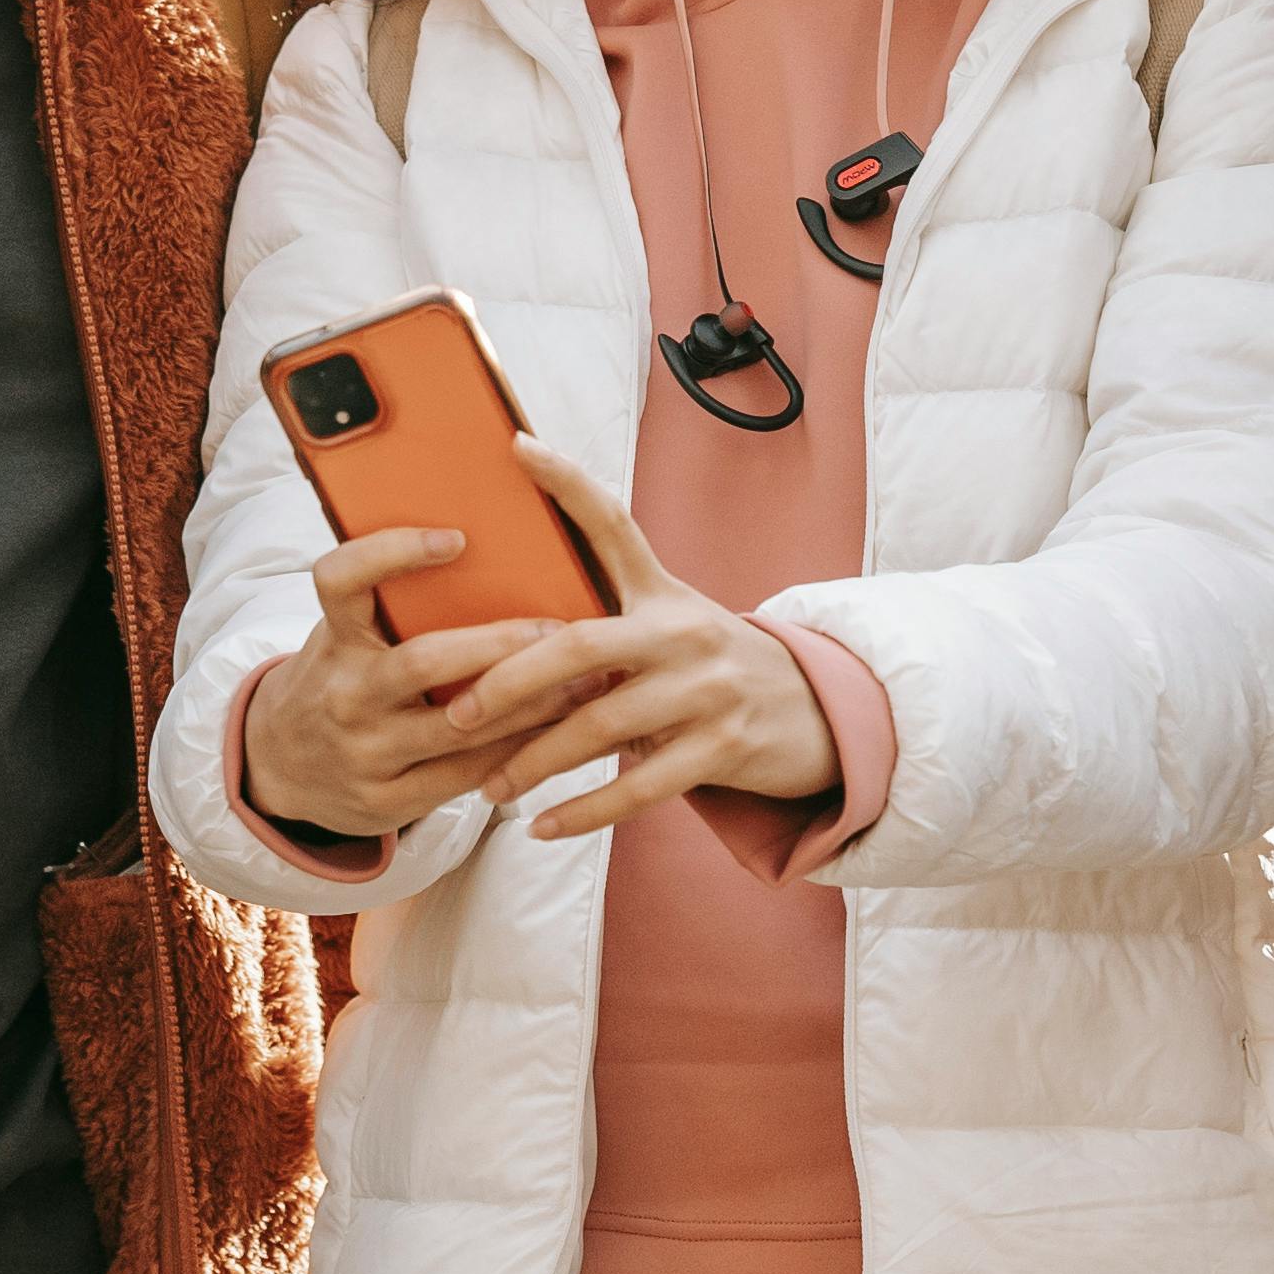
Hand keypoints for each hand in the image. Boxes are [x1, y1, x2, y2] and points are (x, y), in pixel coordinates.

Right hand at [241, 527, 550, 840]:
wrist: (281, 766)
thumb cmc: (340, 678)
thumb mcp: (345, 635)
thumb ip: (391, 605)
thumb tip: (492, 547)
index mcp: (334, 637)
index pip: (342, 579)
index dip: (393, 552)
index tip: (456, 538)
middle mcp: (345, 692)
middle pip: (424, 661)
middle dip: (500, 644)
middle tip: (560, 628)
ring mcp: (365, 751)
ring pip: (460, 725)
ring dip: (530, 703)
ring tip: (584, 680)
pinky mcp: (387, 798)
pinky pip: (466, 774)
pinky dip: (517, 750)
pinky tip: (557, 731)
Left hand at [441, 443, 836, 844]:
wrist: (817, 714)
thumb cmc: (713, 668)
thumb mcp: (671, 624)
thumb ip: (607, 620)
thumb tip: (507, 631)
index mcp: (662, 593)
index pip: (612, 524)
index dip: (566, 483)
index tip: (517, 446)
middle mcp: (683, 631)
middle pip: (580, 646)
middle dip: (509, 681)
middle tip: (456, 711)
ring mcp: (707, 690)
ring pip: (601, 726)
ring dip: (536, 762)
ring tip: (490, 787)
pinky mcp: (723, 748)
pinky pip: (640, 786)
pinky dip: (585, 811)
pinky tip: (544, 826)